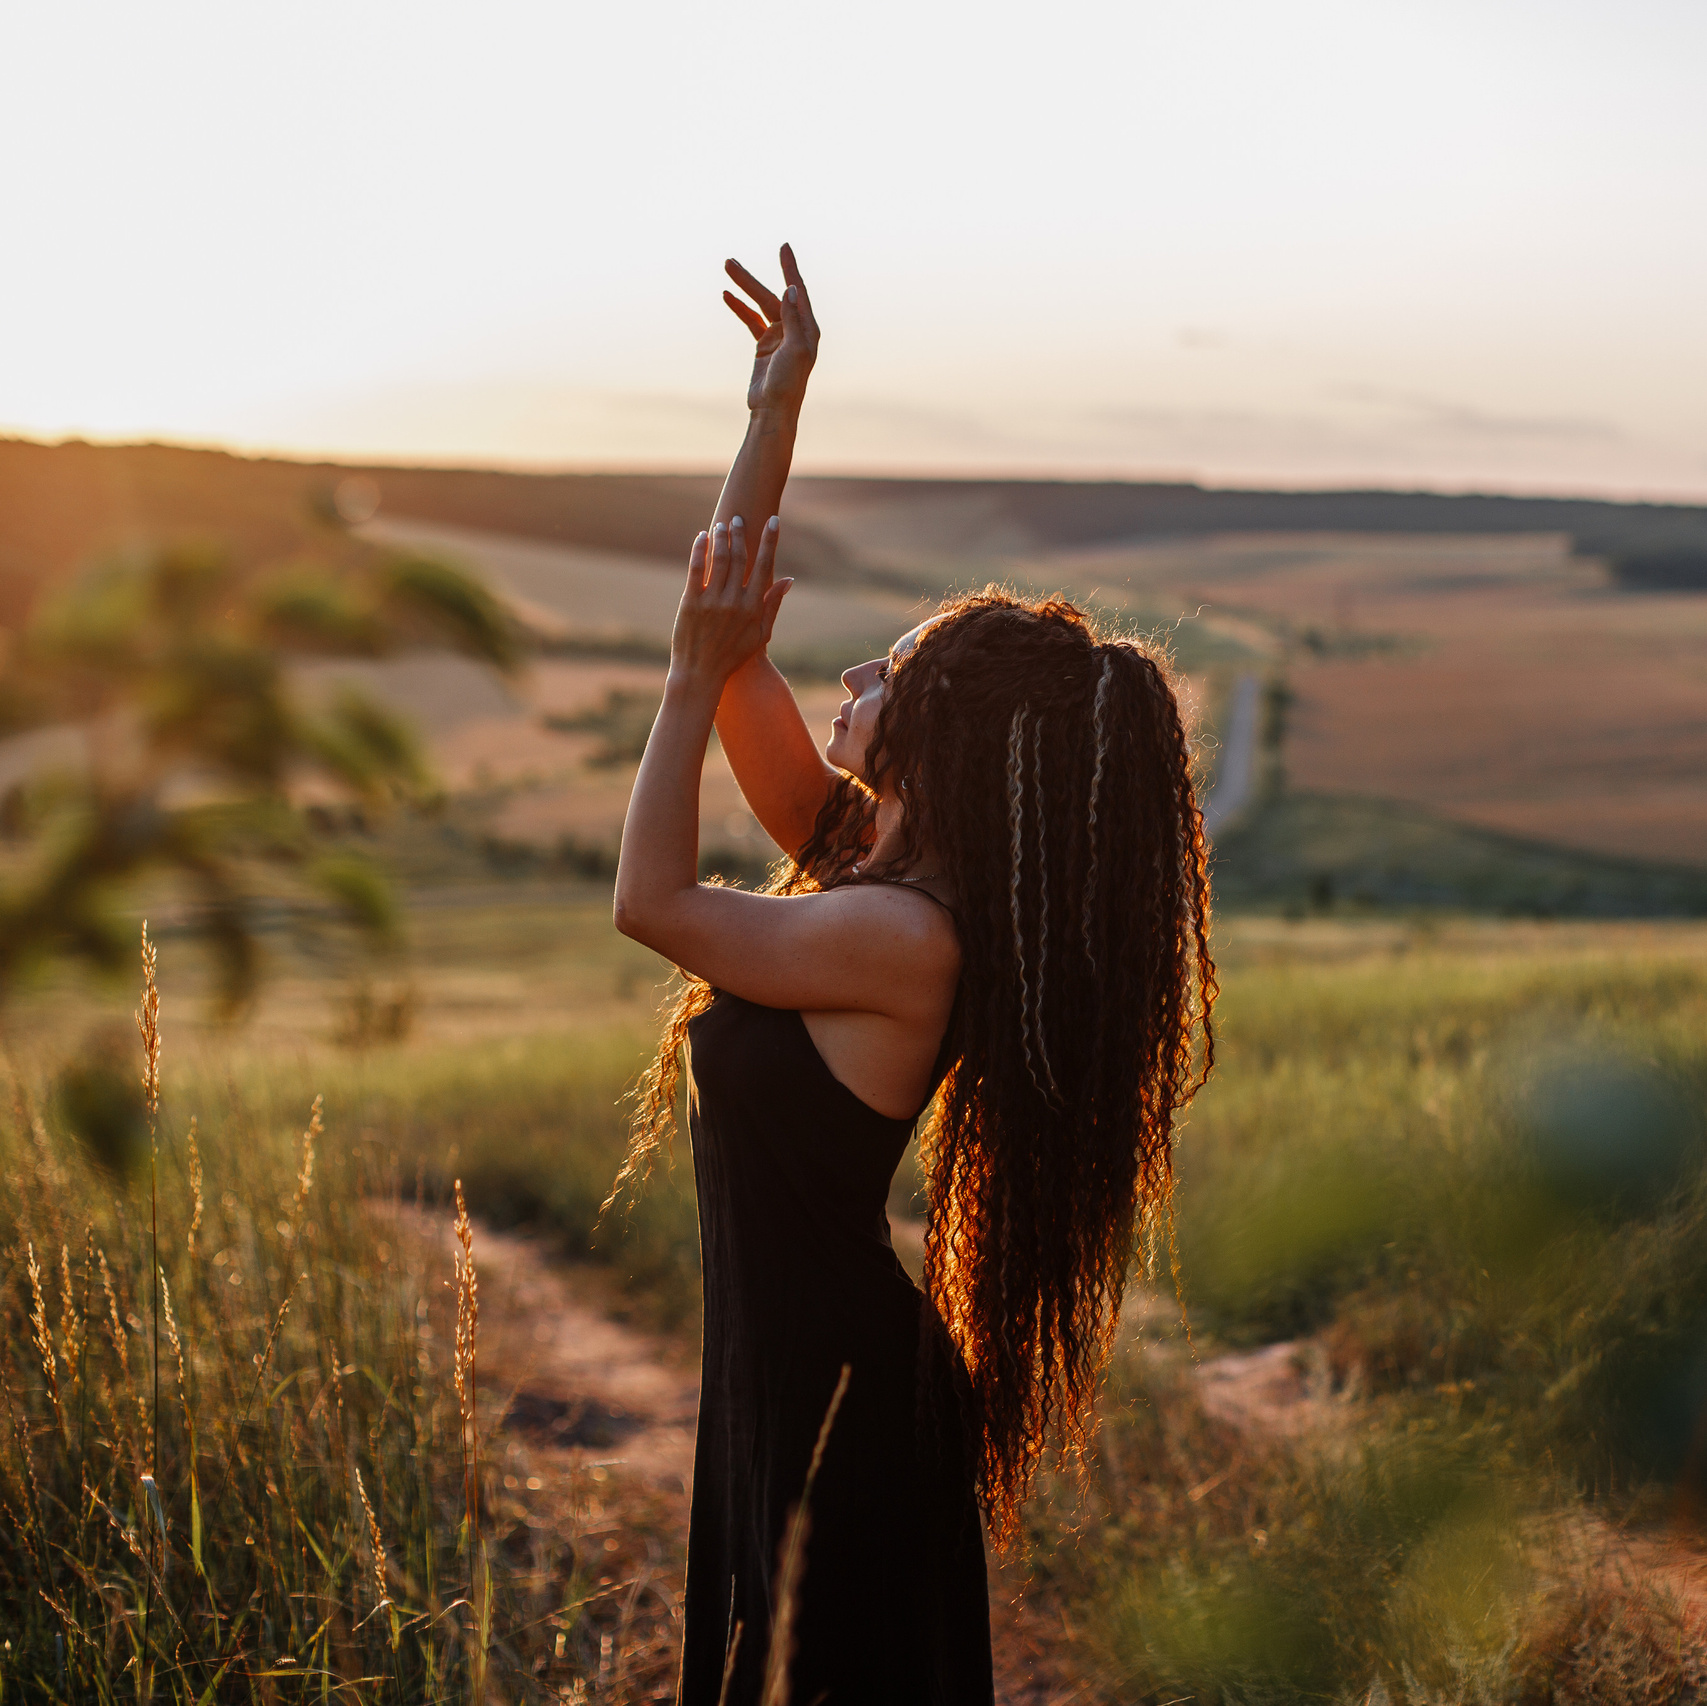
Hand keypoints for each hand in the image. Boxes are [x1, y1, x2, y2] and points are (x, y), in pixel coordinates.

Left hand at [670, 516, 793, 686]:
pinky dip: (699, 550)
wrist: (700, 674)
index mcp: (752, 608)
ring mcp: (711, 602)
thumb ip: (773, 605)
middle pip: (739, 558)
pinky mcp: (690, 603)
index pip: (764, 566)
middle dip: (740, 534)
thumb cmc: (733, 656)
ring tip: (722, 525)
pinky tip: (702, 536)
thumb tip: (788, 580)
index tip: (773, 521)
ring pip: (718, 560)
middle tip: (738, 518)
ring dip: (721, 538)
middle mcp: (733, 602)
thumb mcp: (761, 634)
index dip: (769, 541)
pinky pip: (696, 570)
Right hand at [723, 244, 819, 416]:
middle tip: (729, 262)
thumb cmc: (788, 384)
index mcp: (807, 329)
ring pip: (759, 305)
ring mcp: (779, 336)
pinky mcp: (765, 345)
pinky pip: (752, 320)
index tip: (783, 247)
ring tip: (726, 269)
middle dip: (750, 280)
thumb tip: (790, 289)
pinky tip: (727, 296)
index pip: (797, 292)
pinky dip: (741, 308)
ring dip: (743, 289)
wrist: (773, 410)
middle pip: (771, 296)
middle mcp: (794, 329)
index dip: (790, 268)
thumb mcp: (794, 350)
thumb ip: (792, 319)